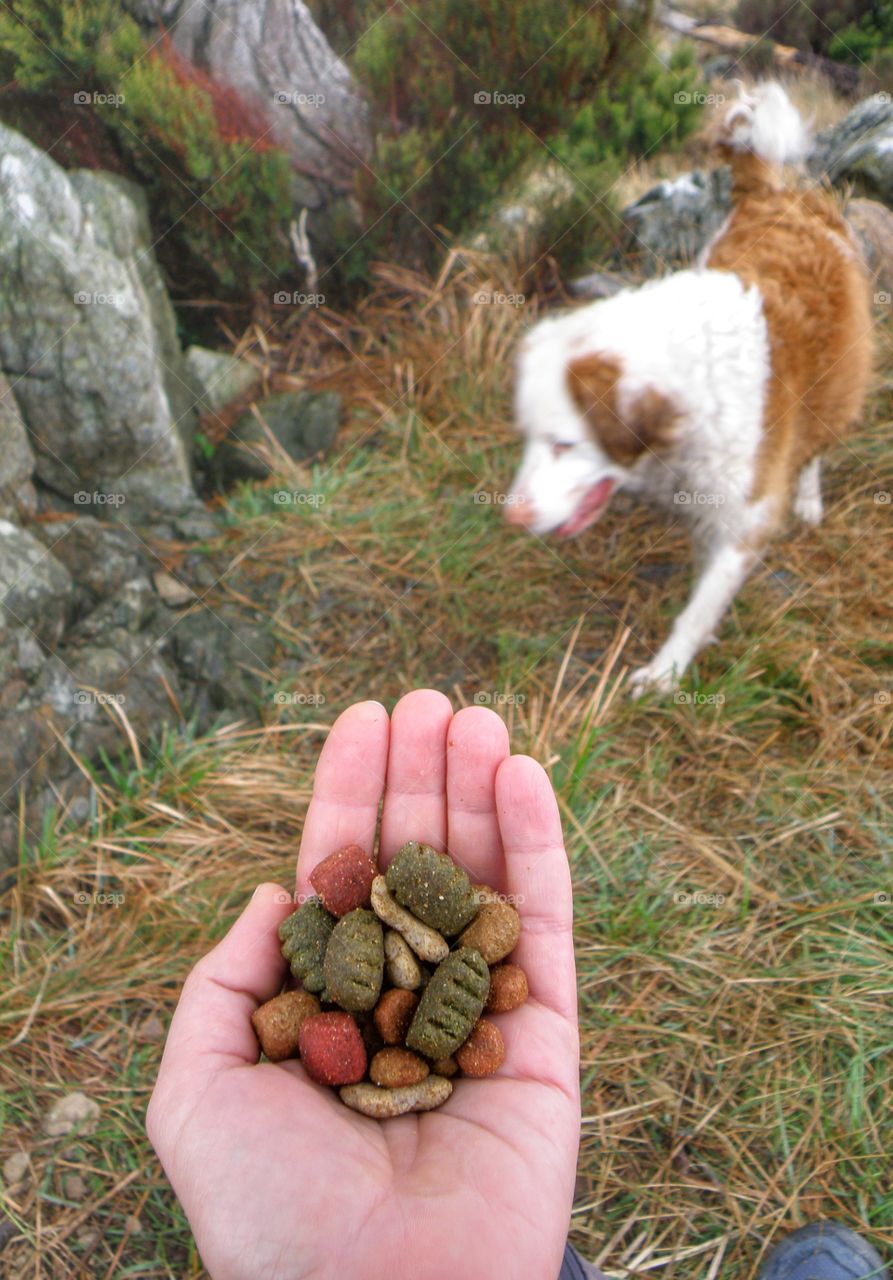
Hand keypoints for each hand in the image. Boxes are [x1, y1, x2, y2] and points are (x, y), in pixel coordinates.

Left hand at [147, 690, 579, 1279]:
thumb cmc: (272, 1211)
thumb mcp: (198, 1088)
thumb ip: (224, 981)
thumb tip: (274, 891)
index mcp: (330, 996)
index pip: (344, 869)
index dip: (352, 790)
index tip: (366, 716)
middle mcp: (405, 988)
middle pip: (418, 857)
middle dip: (422, 775)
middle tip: (431, 701)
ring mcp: (479, 1004)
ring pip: (485, 873)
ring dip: (483, 790)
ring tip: (479, 717)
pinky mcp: (547, 1029)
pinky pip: (548, 920)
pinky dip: (540, 844)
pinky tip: (525, 775)